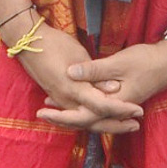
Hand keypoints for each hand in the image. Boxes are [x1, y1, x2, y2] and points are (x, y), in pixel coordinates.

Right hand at [0, 14, 143, 133]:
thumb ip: (96, 75)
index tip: (139, 111)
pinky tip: (101, 117)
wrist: (27, 41)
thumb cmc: (55, 43)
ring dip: (104, 122)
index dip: (122, 110)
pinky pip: (76, 112)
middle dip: (115, 125)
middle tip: (135, 126)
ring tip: (123, 123)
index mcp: (74, 89)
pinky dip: (91, 117)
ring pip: (85, 119)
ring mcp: (60, 100)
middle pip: (94, 121)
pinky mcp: (57, 96)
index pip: (103, 106)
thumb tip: (113, 90)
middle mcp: (67, 100)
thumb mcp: (79, 54)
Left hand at [43, 40, 166, 126]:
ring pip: (92, 115)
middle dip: (63, 118)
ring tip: (54, 107)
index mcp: (112, 104)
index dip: (62, 115)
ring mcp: (118, 104)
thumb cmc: (146, 61)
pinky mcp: (121, 97)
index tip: (44, 111)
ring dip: (73, 112)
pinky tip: (77, 100)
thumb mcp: (119, 62)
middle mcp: (114, 109)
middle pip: (85, 120)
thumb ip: (95, 70)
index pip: (83, 116)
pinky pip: (99, 108)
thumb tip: (69, 73)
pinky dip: (85, 107)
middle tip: (42, 112)